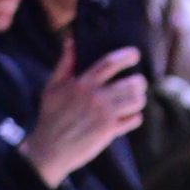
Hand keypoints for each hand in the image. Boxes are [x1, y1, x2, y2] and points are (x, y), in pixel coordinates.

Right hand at [20, 40, 146, 185]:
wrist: (50, 148)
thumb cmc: (51, 115)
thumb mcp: (52, 87)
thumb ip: (64, 64)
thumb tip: (70, 41)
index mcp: (82, 84)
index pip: (109, 63)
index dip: (125, 56)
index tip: (135, 54)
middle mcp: (95, 97)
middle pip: (131, 83)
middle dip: (139, 82)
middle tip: (139, 83)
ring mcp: (104, 115)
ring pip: (136, 101)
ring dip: (139, 99)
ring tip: (135, 99)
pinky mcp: (110, 131)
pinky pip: (134, 120)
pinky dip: (135, 117)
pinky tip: (129, 116)